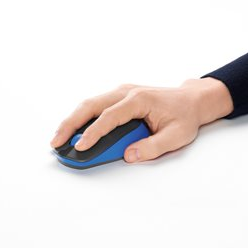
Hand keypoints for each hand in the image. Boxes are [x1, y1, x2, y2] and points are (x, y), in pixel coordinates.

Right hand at [50, 78, 232, 162]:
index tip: (80, 147)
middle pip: (90, 105)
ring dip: (72, 120)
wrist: (191, 100)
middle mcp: (126, 92)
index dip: (93, 133)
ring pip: (89, 103)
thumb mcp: (176, 136)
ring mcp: (121, 92)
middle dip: (70, 124)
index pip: (109, 116)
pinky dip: (81, 118)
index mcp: (139, 99)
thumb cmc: (185, 117)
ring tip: (57, 139)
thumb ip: (152, 147)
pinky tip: (72, 131)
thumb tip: (129, 156)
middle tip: (55, 143)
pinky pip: (96, 106)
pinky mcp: (119, 97)